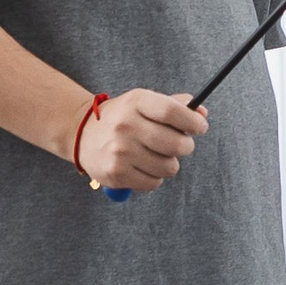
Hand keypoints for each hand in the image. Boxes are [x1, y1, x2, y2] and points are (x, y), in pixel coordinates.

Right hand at [75, 88, 203, 192]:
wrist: (82, 134)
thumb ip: (175, 106)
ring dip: (169, 164)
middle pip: (176, 144)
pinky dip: (154, 178)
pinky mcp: (116, 173)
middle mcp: (126, 125)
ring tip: (155, 156)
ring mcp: (120, 151)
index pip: (173, 112)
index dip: (193, 122)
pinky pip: (154, 182)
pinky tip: (142, 167)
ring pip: (168, 167)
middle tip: (179, 145)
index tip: (200, 127)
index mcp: (136, 102)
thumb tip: (202, 113)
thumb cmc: (124, 118)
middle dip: (185, 147)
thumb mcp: (144, 103)